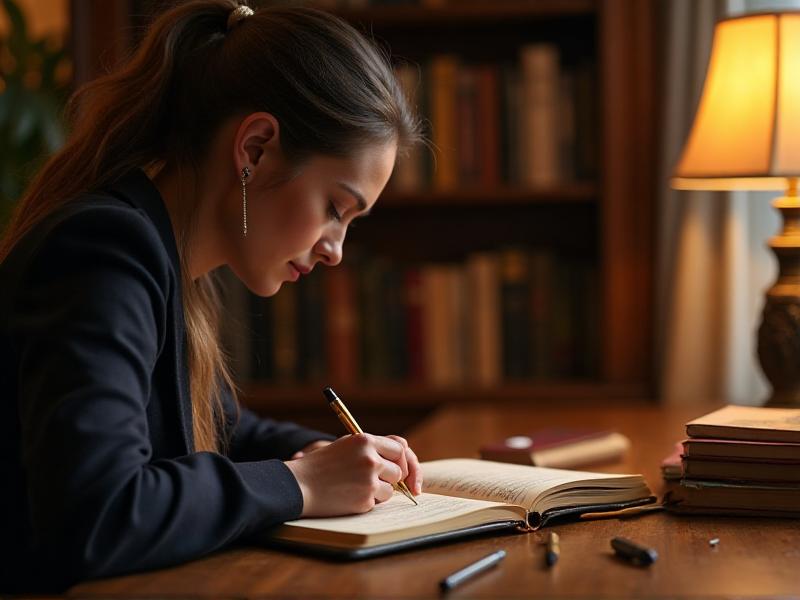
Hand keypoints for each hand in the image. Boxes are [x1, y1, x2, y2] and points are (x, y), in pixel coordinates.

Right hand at [284, 433, 421, 516]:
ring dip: (378, 491)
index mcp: (365, 441)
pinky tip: (349, 496)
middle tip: (375, 480)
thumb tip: (401, 452)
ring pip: (390, 489)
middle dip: (390, 477)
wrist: (299, 485)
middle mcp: (370, 459)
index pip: (399, 448)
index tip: (397, 467)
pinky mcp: (365, 500)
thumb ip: (372, 447)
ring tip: (355, 487)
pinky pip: (377, 502)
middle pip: (398, 471)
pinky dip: (367, 501)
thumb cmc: (322, 465)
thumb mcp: (347, 445)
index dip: (400, 459)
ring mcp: (369, 480)